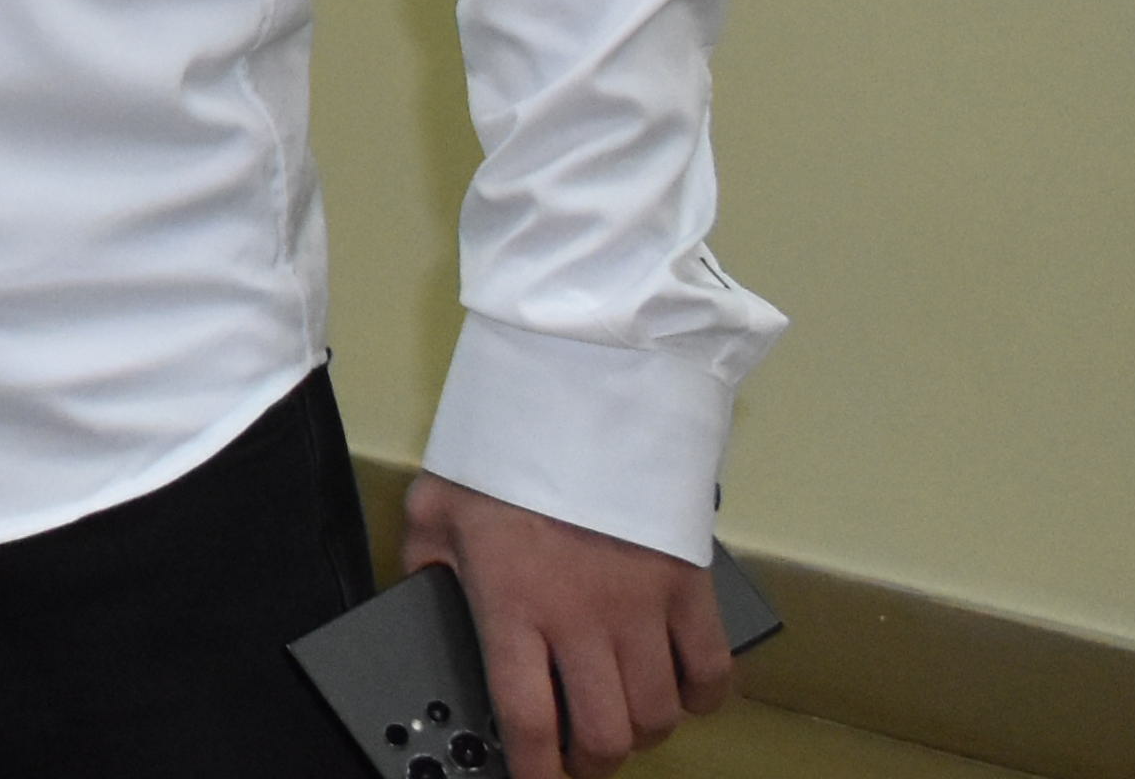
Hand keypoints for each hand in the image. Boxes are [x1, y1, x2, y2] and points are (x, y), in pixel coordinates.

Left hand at [399, 472, 733, 776]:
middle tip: (580, 753)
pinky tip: (679, 690)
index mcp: (515, 606)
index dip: (534, 772)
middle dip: (594, 760)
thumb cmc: (504, 448)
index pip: (528, 720)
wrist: (578, 394)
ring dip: (643, 731)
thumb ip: (426, 566)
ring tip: (623, 720)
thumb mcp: (435, 508)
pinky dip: (701, 695)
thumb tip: (422, 603)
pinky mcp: (689, 586)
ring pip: (659, 712)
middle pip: (607, 733)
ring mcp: (643, 605)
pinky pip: (712, 670)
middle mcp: (582, 618)